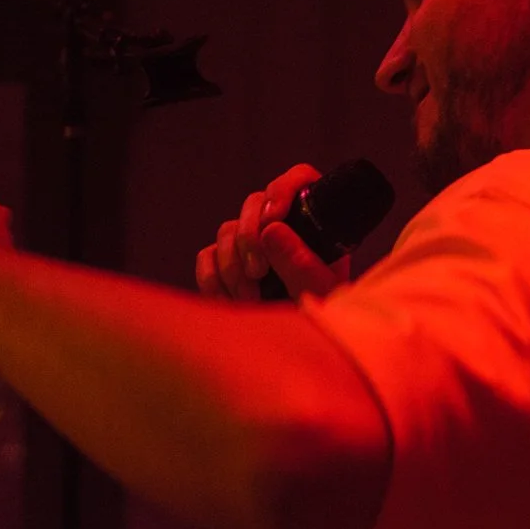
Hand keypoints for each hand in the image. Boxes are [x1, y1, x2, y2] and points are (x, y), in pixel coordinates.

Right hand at [194, 163, 349, 302]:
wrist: (300, 349)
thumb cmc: (321, 316)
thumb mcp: (320, 293)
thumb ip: (302, 264)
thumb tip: (271, 228)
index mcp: (316, 223)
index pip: (300, 179)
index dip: (282, 189)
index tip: (270, 218)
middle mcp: (282, 225)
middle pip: (253, 202)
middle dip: (249, 237)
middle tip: (258, 273)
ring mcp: (252, 242)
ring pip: (227, 229)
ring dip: (233, 265)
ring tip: (250, 299)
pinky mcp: (227, 263)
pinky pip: (207, 256)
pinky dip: (213, 278)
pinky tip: (229, 301)